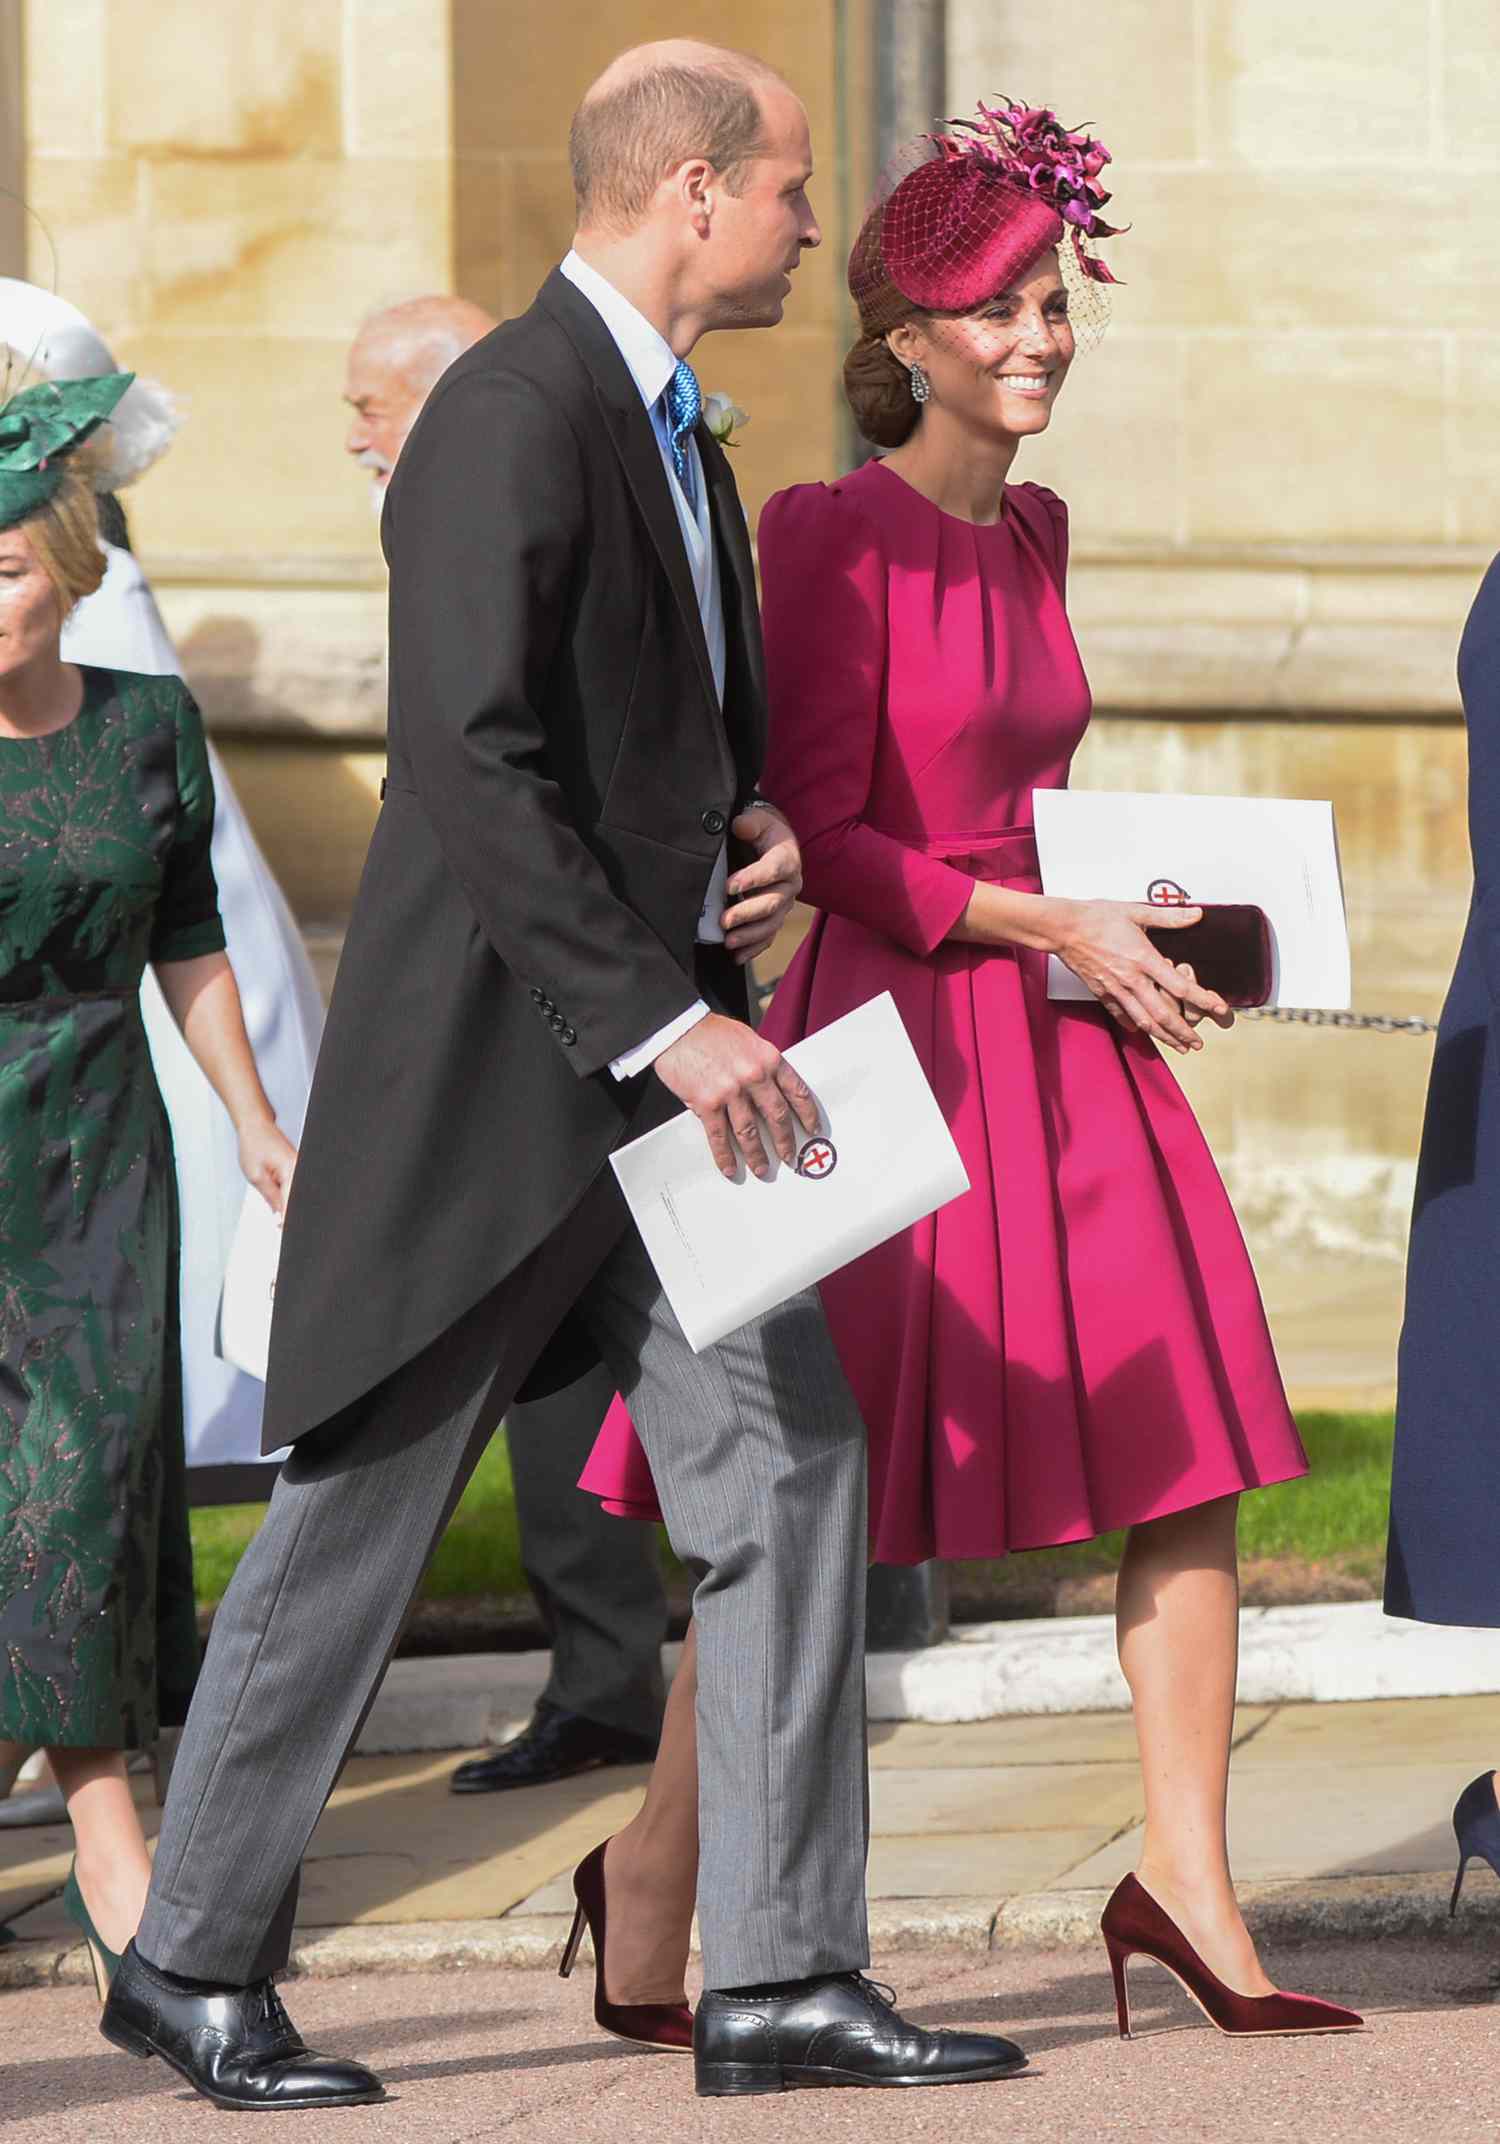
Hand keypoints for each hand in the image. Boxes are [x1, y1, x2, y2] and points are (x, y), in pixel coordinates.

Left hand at [238, 1116, 297, 1218]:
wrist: (255, 1126)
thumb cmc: (254, 1145)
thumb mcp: (256, 1175)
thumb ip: (270, 1197)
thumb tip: (279, 1215)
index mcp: (292, 1170)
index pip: (293, 1203)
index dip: (288, 1220)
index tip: (282, 1231)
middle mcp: (300, 1169)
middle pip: (297, 1200)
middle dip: (288, 1213)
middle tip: (278, 1226)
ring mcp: (299, 1169)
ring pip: (295, 1195)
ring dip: (286, 1203)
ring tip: (274, 1206)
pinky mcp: (295, 1168)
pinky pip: (293, 1187)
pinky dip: (285, 1195)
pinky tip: (277, 1196)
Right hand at [653, 1011, 820, 1179]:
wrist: (679, 1029)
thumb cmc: (712, 1032)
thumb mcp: (749, 1041)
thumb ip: (763, 1066)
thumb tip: (774, 1092)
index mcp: (769, 1059)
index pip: (797, 1092)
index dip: (807, 1114)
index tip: (812, 1129)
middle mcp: (754, 1076)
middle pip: (777, 1116)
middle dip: (785, 1141)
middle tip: (789, 1157)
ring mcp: (730, 1091)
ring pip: (750, 1132)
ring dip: (757, 1155)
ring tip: (762, 1169)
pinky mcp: (707, 1103)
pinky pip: (720, 1136)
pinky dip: (725, 1155)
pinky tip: (730, 1167)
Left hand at [721, 805, 802, 966]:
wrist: (774, 842)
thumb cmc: (764, 831)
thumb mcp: (758, 820)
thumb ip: (750, 822)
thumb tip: (740, 826)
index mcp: (787, 859)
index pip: (773, 870)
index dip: (753, 879)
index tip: (730, 886)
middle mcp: (790, 885)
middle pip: (772, 903)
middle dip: (747, 914)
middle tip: (724, 921)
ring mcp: (784, 904)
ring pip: (771, 925)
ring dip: (749, 936)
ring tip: (728, 942)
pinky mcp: (775, 917)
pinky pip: (768, 936)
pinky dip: (753, 948)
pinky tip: (737, 957)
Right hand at [1048, 901, 1229, 1053]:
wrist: (1063, 928)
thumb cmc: (1096, 917)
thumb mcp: (1136, 911)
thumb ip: (1169, 916)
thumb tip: (1196, 914)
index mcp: (1143, 958)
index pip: (1180, 986)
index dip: (1202, 999)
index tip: (1219, 1009)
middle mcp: (1131, 979)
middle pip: (1163, 1013)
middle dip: (1183, 1032)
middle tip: (1197, 1043)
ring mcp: (1116, 988)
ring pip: (1143, 1020)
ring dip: (1163, 1037)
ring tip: (1178, 1046)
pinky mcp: (1101, 992)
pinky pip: (1120, 1014)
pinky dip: (1133, 1026)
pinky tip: (1142, 1032)